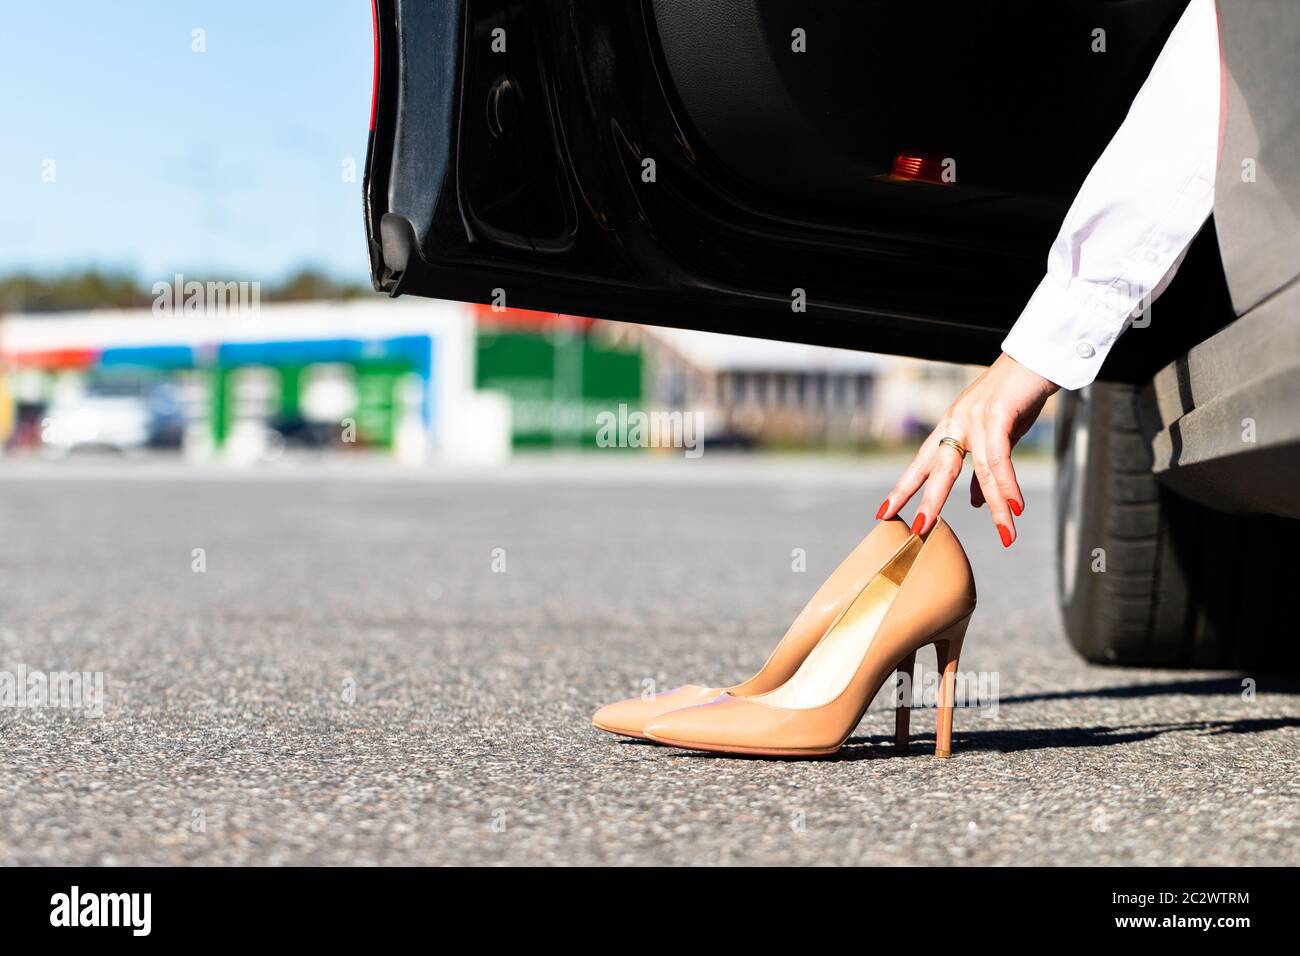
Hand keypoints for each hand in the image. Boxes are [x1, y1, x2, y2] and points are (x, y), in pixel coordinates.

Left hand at [877, 352, 1057, 546]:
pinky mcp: (998, 414)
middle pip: (939, 469)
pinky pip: (1002, 457)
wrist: (1035, 360)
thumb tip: (977, 503)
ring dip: (997, 506)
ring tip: (1006, 534)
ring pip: (983, 470)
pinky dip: (1010, 484)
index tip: (884, 512)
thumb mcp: (995, 437)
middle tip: (919, 529)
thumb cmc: (1015, 397)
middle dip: (930, 500)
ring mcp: (975, 418)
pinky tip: (1015, 506)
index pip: (922, 463)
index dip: (904, 489)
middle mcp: (956, 423)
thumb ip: (983, 469)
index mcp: (950, 428)